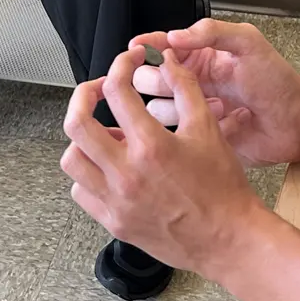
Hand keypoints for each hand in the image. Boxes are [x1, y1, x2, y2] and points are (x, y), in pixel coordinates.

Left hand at [62, 46, 269, 275]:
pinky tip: (108, 166)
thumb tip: (167, 62)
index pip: (117, 91)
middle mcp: (127, 174)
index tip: (128, 62)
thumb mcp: (208, 128)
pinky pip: (81, 191)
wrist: (228, 238)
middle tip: (97, 89)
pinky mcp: (114, 222)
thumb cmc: (222, 187)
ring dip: (82, 138)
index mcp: (151, 146)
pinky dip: (87, 173)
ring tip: (103, 132)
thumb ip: (185, 88)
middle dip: (83, 95)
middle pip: (77, 124)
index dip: (120, 65)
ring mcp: (116, 201)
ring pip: (71, 160)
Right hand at [129, 19, 299, 167]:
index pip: (164, 48)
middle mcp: (193, 83)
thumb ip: (212, 33)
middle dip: (156, 79)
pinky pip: (176, 135)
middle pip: (152, 78)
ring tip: (209, 105)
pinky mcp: (199, 138)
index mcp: (202, 57)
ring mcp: (194, 112)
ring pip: (158, 108)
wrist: (296, 120)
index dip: (148, 47)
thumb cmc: (276, 80)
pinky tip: (213, 124)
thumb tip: (174, 37)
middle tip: (169, 82)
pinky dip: (187, 128)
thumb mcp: (249, 44)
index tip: (135, 50)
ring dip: (173, 106)